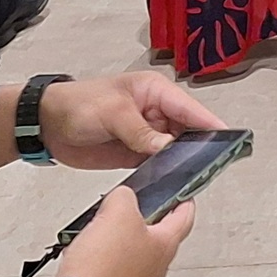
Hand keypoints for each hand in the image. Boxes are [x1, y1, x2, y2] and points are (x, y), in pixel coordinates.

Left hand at [38, 73, 227, 169]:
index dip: (209, 123)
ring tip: (196, 179)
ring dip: (182, 162)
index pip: (189, 108)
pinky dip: (164, 172)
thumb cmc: (79, 105)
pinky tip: (172, 184)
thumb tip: (170, 148)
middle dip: (200, 146)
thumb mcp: (113, 114)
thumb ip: (142, 133)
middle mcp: (155, 113)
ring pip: (174, 149)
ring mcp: (146, 135)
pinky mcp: (134, 154)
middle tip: (214, 166)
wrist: (47, 124)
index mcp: (155, 92)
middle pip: (187, 131)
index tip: (230, 138)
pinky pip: (157, 163)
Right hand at [58, 185, 193, 276]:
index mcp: (166, 247)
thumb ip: (125, 195)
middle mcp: (156, 270)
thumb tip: (122, 199)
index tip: (184, 194)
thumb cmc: (101, 264)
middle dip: (145, 218)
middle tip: (133, 206)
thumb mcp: (118, 210)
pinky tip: (91, 251)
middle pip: (159, 236)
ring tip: (103, 228)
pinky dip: (108, 257)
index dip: (184, 200)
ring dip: (122, 238)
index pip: (185, 217)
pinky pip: (117, 268)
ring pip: (136, 253)